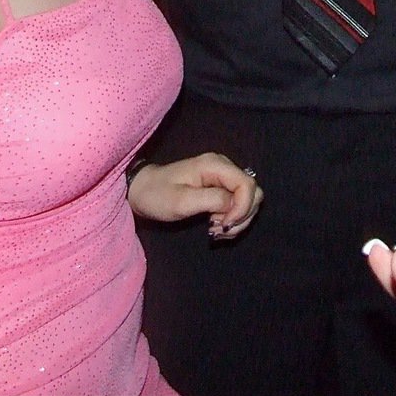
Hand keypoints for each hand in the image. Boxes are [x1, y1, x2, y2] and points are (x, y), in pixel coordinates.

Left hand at [127, 153, 263, 237]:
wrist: (142, 191)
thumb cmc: (157, 195)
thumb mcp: (181, 201)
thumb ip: (211, 200)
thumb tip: (234, 204)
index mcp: (215, 166)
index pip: (247, 184)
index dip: (243, 208)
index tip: (223, 224)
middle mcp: (224, 168)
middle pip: (253, 192)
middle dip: (242, 216)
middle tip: (218, 229)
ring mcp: (223, 177)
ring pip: (249, 200)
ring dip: (238, 220)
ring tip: (215, 230)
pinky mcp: (220, 187)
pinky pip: (238, 203)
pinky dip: (232, 219)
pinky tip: (216, 226)